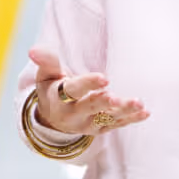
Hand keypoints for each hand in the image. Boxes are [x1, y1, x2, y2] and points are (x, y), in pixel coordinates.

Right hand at [29, 47, 149, 136]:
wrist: (53, 118)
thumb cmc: (52, 88)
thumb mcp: (45, 76)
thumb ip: (46, 61)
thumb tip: (33, 50)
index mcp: (59, 98)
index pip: (74, 90)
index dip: (88, 84)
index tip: (104, 78)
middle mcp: (74, 114)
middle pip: (91, 107)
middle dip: (105, 103)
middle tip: (117, 98)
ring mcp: (89, 123)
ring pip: (107, 118)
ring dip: (124, 111)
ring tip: (139, 104)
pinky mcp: (101, 128)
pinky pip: (117, 124)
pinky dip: (131, 119)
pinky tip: (145, 112)